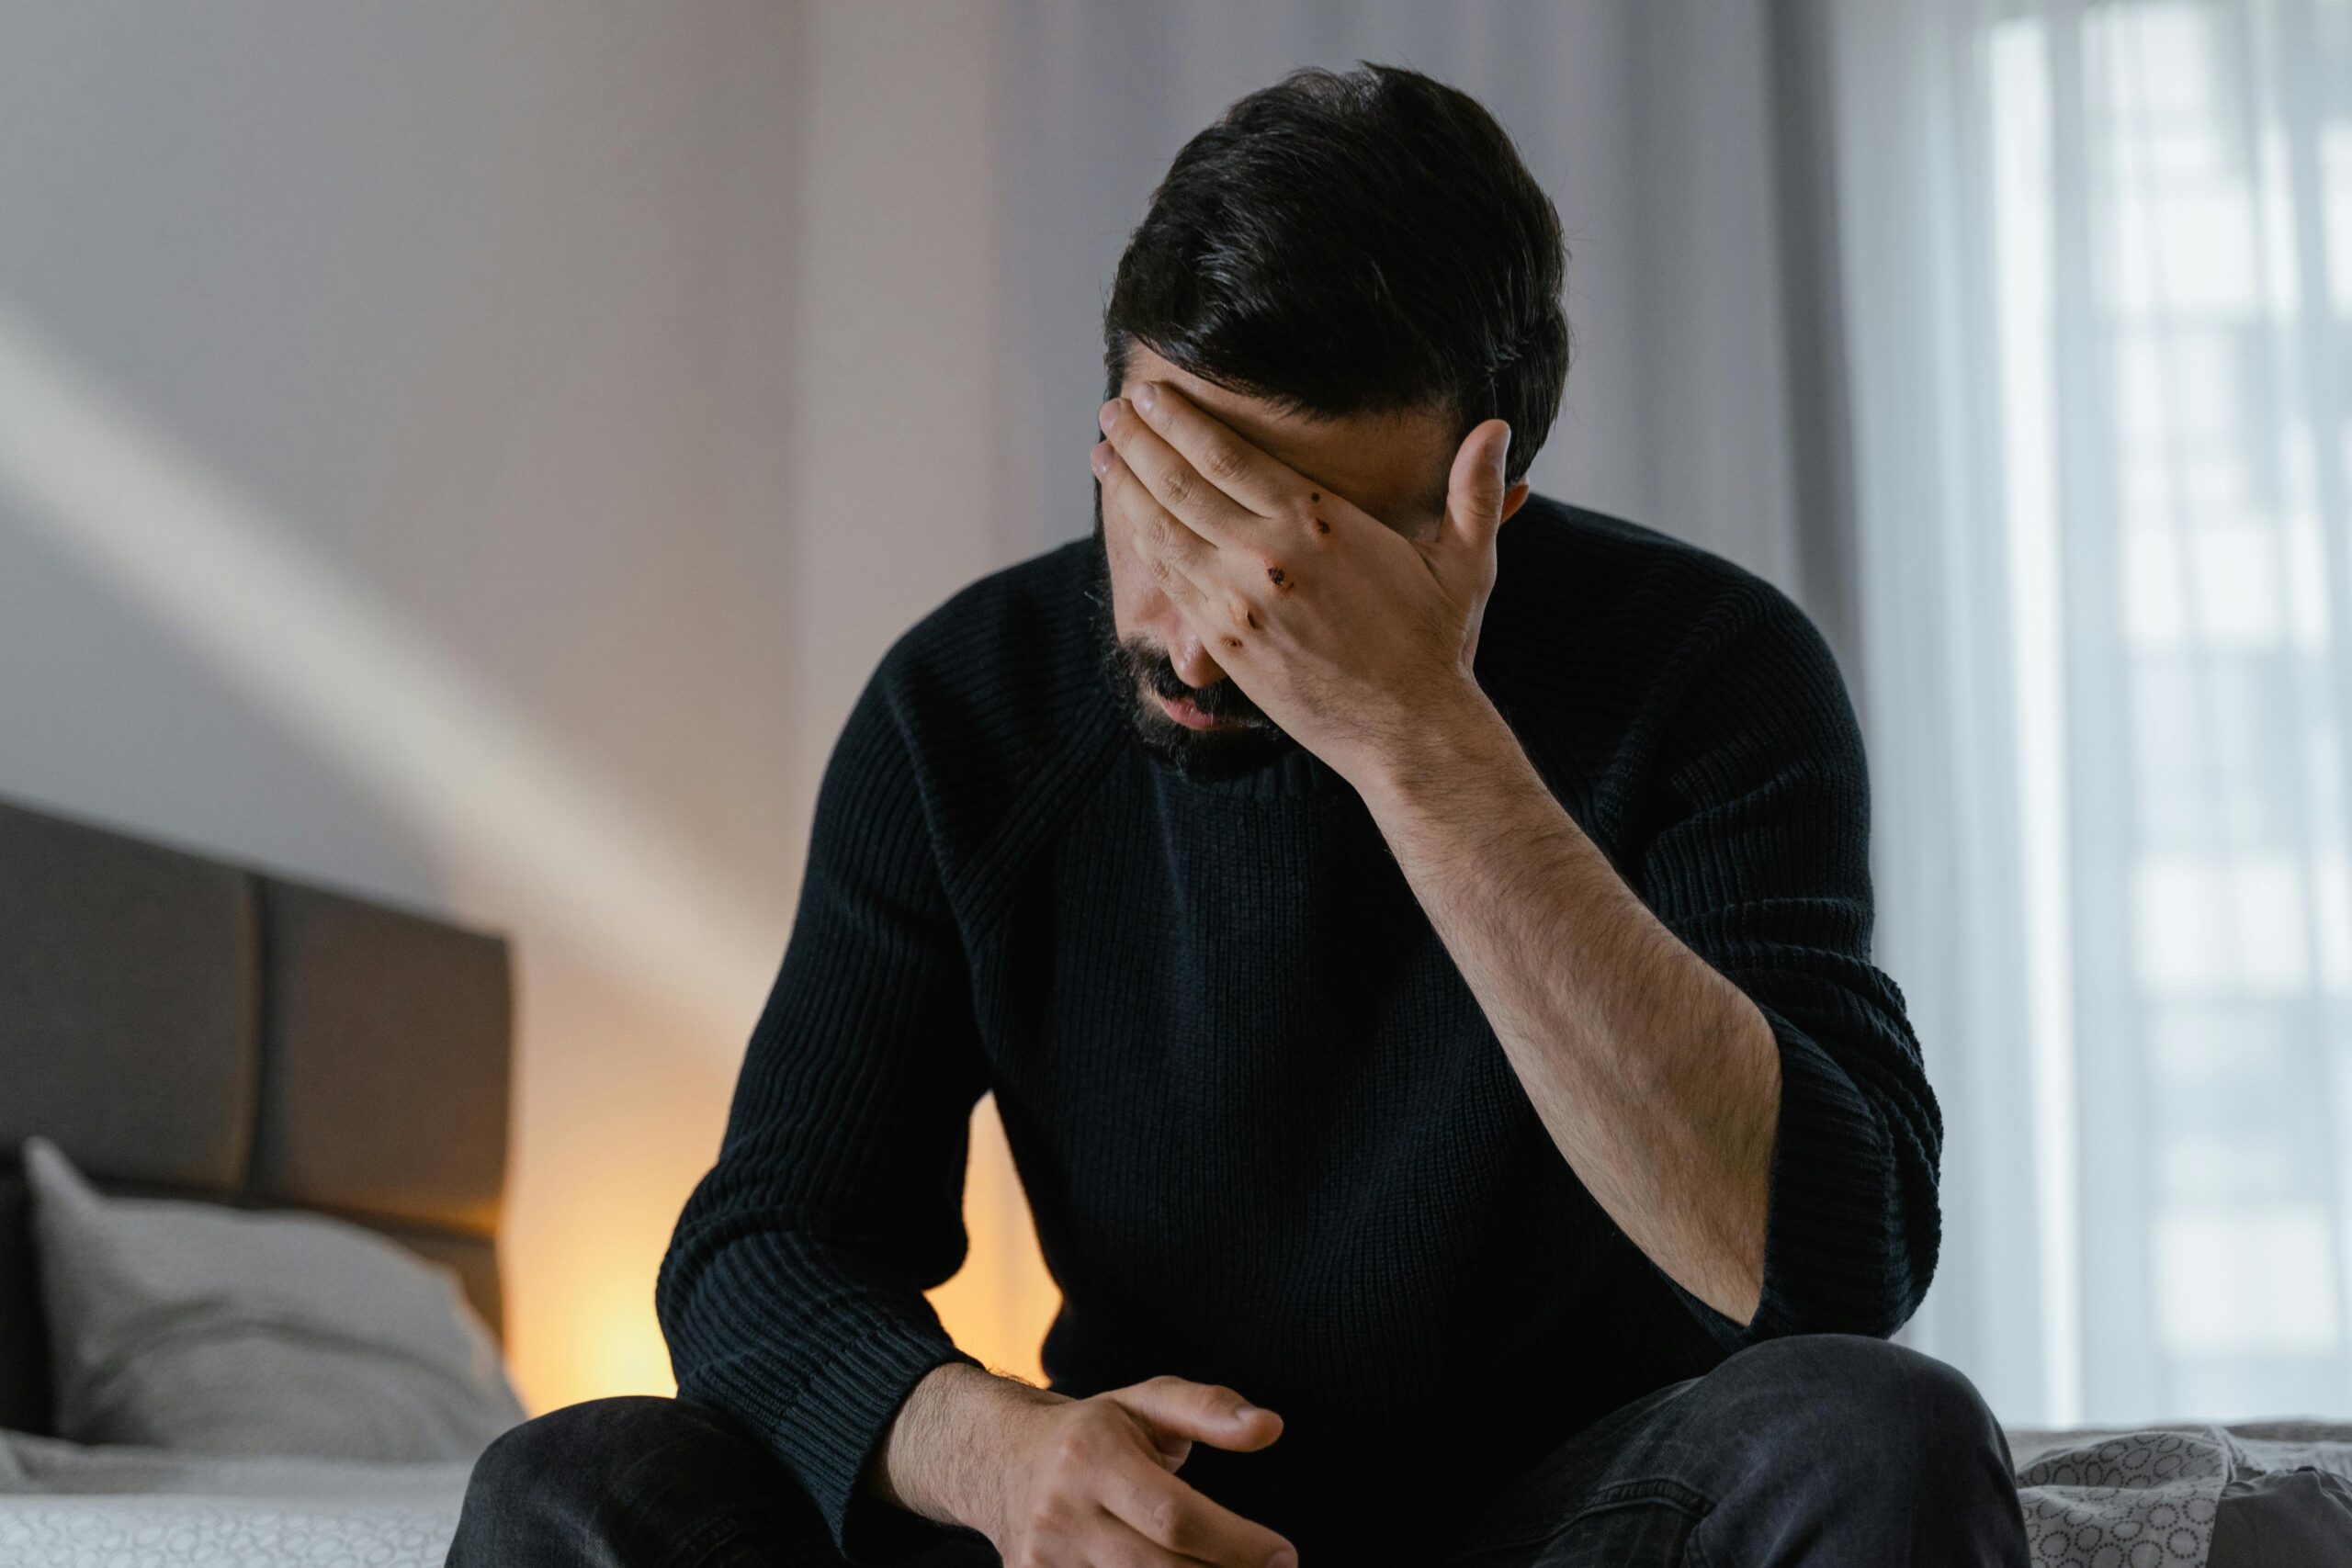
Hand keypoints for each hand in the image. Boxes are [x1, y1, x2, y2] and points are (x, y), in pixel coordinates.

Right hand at [983, 1373, 1296, 1567]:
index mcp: (1091, 1456)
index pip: (1174, 1516)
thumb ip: (1209, 1409)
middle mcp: (1061, 1514)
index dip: (1237, 1544)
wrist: (1000, 1460)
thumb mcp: (1146, 1404)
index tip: (1284, 1556)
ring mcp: (1044, 1563)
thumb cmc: (1094, 1432)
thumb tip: (1271, 1426)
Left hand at [1091, 380, 1516, 787]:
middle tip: (1111, 411)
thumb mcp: (1465, 561)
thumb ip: (1474, 491)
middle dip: (1138, 442)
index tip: (1149, 395)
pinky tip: (1130, 521)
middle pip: (1179, 483)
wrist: (1408, 731)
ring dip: (1127, 488)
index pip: (1225, 455)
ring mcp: (1238, 603)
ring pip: (1162, 532)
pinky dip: (1144, 546)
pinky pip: (1171, 584)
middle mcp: (1265, 556)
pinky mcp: (1225, 645)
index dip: (1178, 420)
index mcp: (1317, 522)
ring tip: (1103, 455)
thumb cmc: (1435, 643)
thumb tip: (1499, 426)